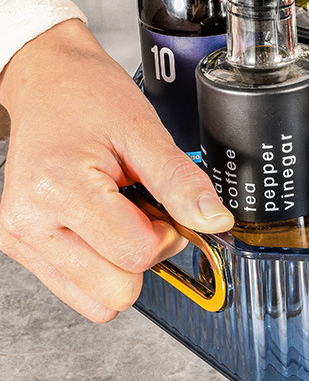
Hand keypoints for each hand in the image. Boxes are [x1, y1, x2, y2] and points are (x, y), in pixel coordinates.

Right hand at [0, 19, 233, 321]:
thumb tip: (215, 221)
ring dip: (123, 262)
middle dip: (145, 253)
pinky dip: (103, 262)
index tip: (165, 202)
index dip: (167, 233)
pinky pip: (77, 288)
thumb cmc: (89, 97)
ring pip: (96, 300)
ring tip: (119, 212)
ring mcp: (21, 240)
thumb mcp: (145, 131)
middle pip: (115, 290)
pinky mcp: (22, 246)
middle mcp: (29, 224)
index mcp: (58, 190)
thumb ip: (181, 181)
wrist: (48, 80)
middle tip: (142, 207)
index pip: (136, 254)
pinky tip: (103, 222)